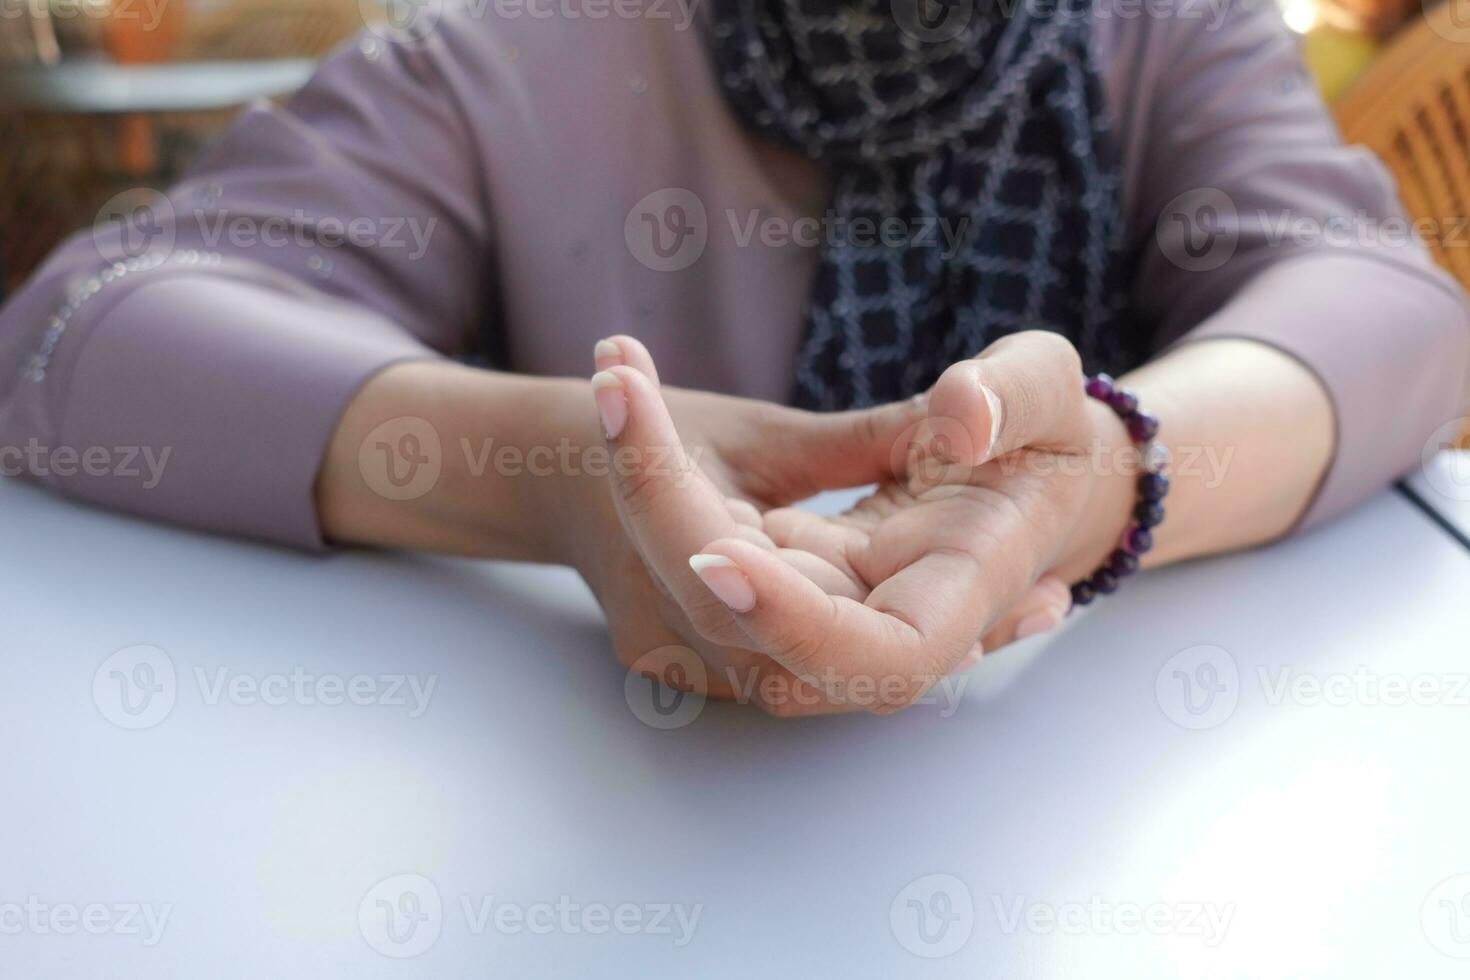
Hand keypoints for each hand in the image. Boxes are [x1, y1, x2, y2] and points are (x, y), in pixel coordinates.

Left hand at [605, 331, 1136, 714]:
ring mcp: (804, 633)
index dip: (793, 622)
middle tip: (620, 382)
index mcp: (952, 605)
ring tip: (621, 368)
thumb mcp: (1047, 390)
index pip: (871, 656)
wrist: (1011, 487)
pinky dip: (644, 472)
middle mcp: (865, 642)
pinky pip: (677, 555)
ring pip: (686, 584)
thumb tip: (964, 420)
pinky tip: (631, 389)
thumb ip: (1020, 398)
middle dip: (657, 498)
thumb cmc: (1039, 438)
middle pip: (730, 616)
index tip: (715, 552)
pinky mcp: (759, 607)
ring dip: (637, 469)